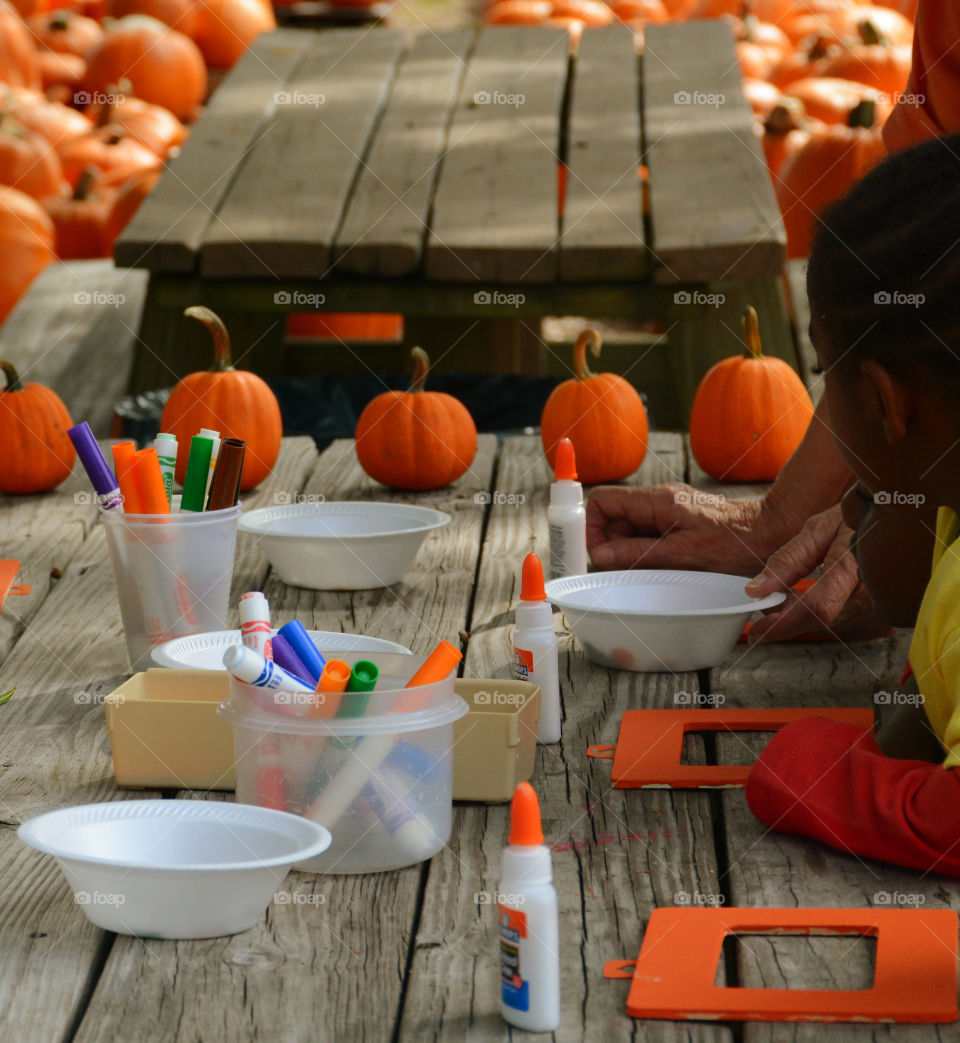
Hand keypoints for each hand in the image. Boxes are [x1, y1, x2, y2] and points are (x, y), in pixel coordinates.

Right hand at [587, 483, 770, 573]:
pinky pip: (647, 532)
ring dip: (629, 549)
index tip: (599, 555)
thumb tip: (600, 555)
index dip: (592, 528)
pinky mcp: (676, 519)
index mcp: (656, 500)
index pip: (602, 501)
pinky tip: (659, 565)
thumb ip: (636, 553)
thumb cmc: (733, 544)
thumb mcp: (680, 554)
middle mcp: (658, 498)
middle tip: (621, 569)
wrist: (769, 534)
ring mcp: (667, 508)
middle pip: (613, 516)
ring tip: (647, 569)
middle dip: (610, 543)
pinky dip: (645, 549)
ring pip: (629, 526)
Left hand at [744, 504, 891, 641]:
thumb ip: (788, 560)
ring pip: (830, 623)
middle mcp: (876, 590)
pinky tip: (815, 594)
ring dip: (804, 613)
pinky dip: (822, 611)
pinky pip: (844, 622)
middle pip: (821, 618)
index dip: (784, 623)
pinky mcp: (888, 614)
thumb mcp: (819, 529)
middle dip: (788, 615)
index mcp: (856, 564)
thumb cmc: (860, 515)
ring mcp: (885, 605)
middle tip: (768, 600)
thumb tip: (756, 590)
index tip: (756, 632)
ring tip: (792, 591)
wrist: (899, 517)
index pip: (819, 607)